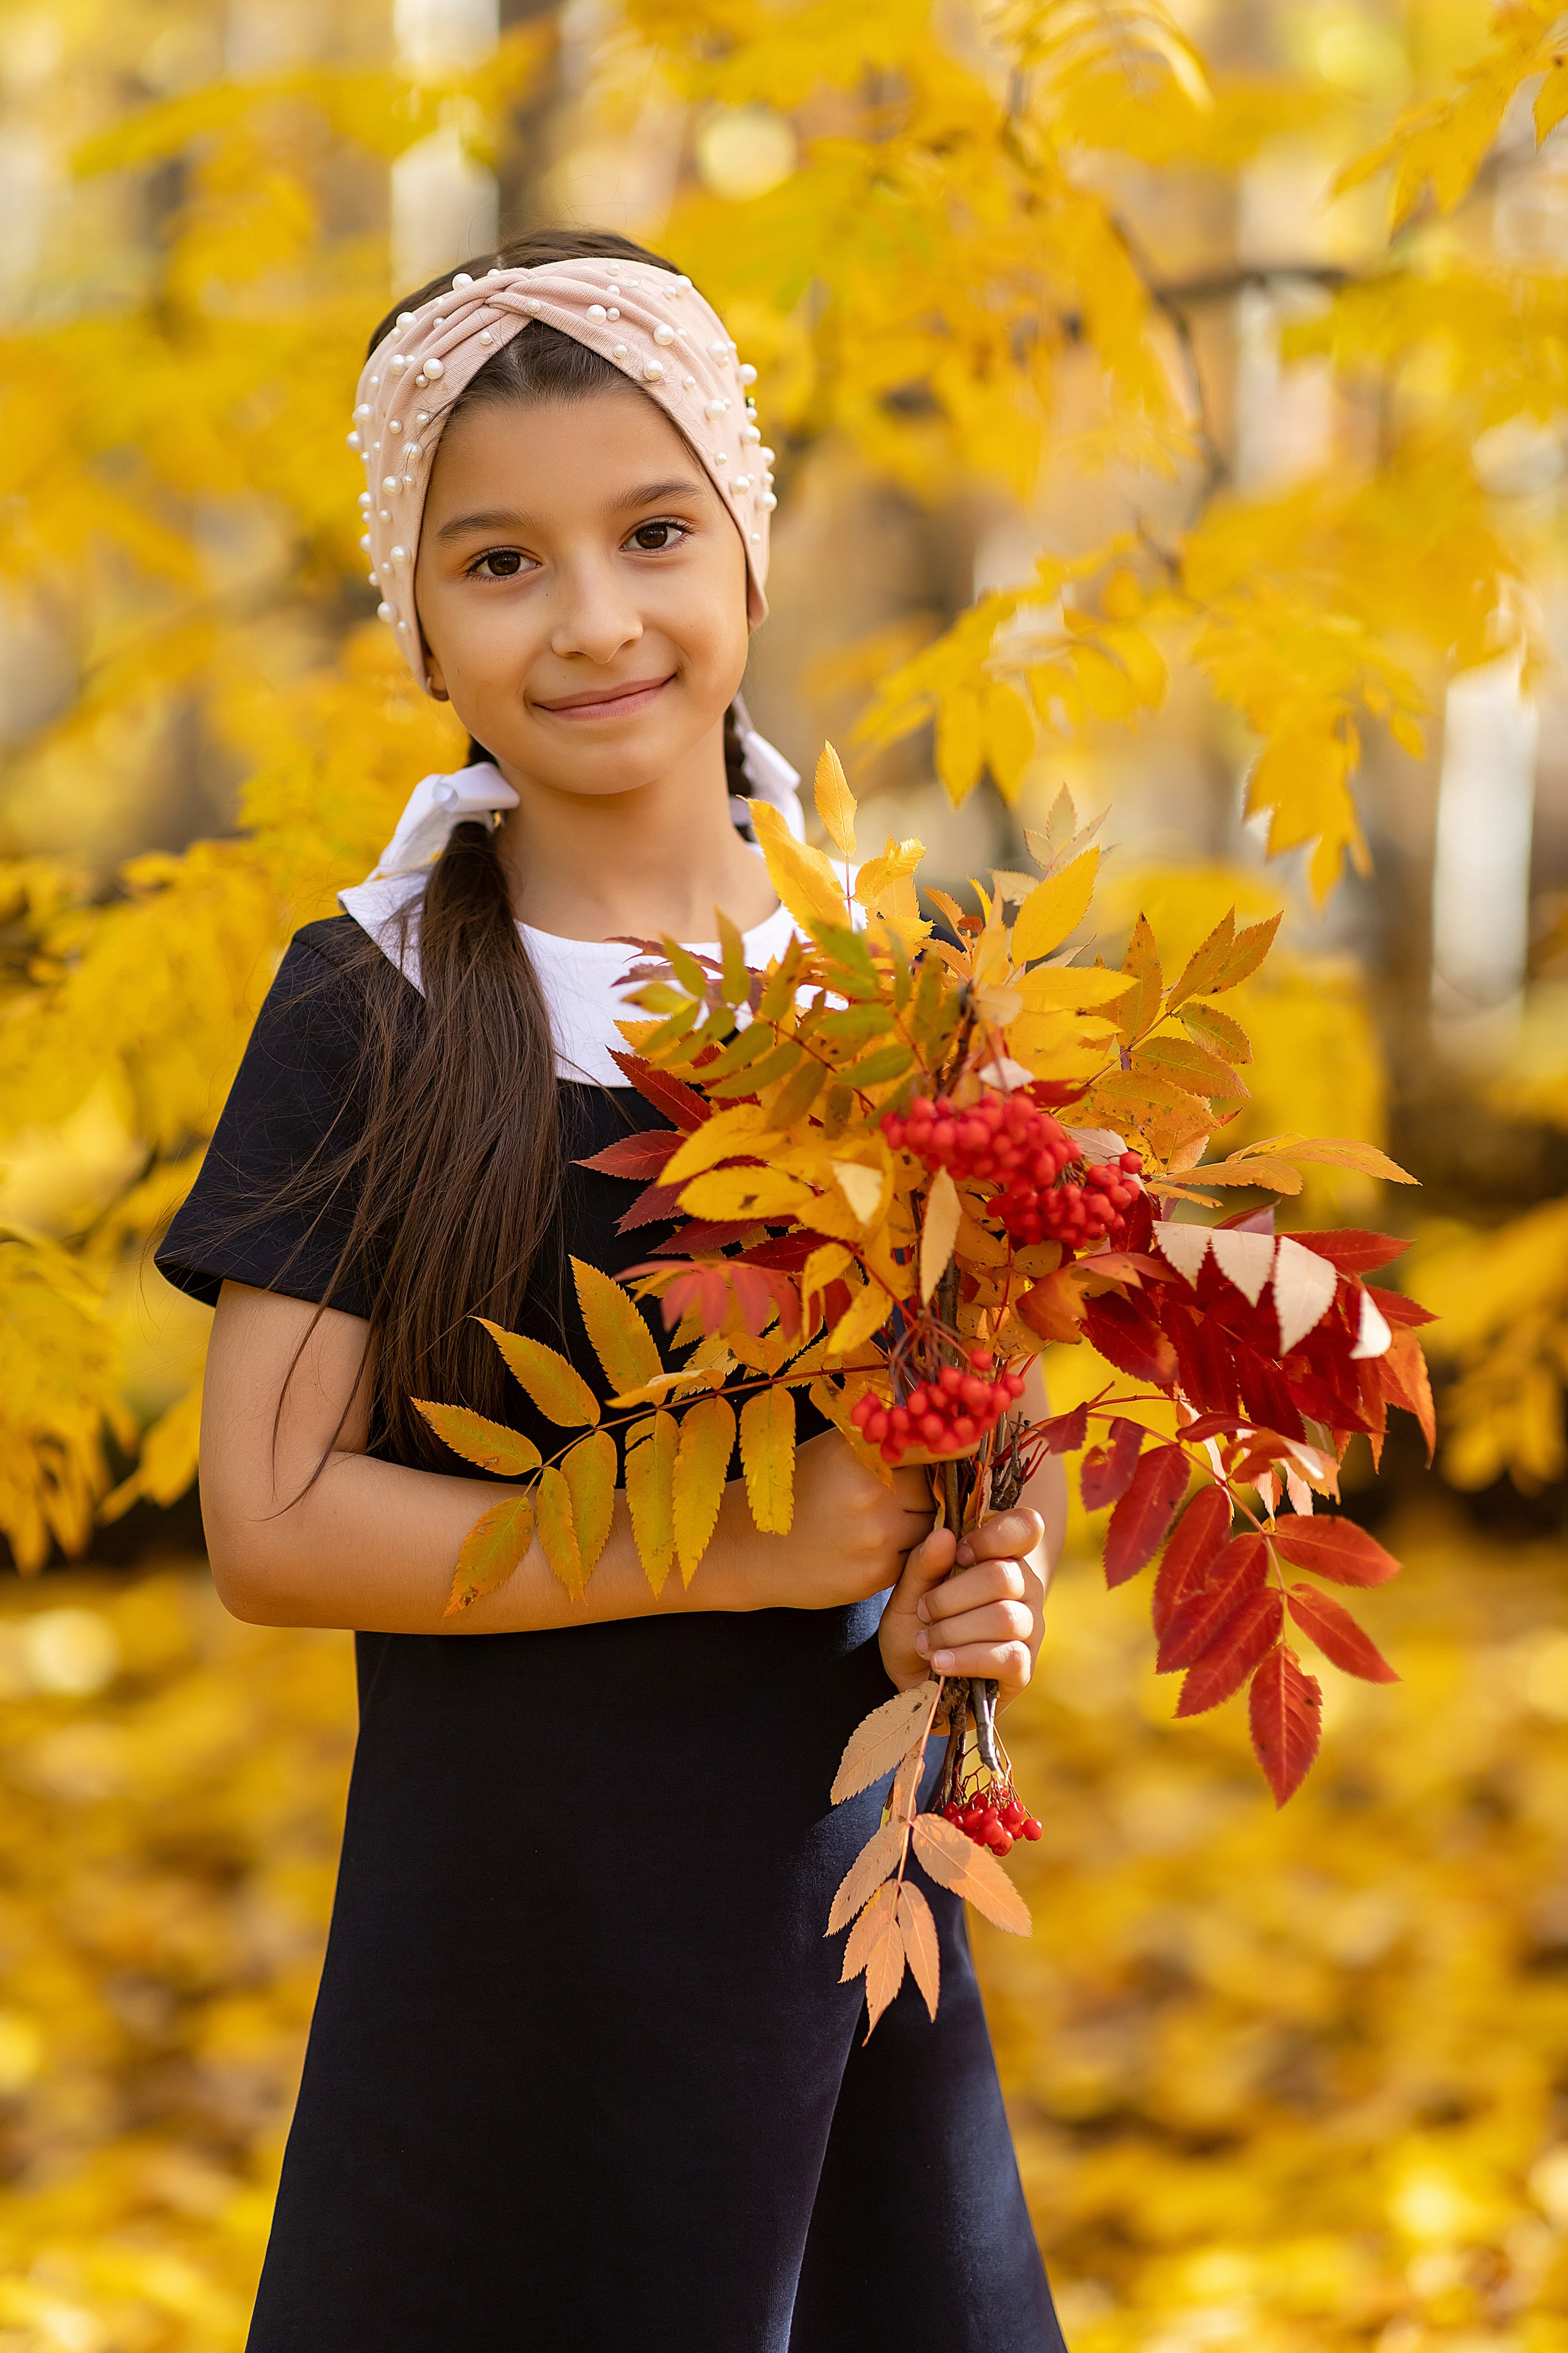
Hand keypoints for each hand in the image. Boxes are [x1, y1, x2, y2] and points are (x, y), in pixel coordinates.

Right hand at [722, 1427, 935, 1610]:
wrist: (746, 1549)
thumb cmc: (790, 1494)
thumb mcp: (829, 1452)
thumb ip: (876, 1444)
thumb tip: (925, 1436)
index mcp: (859, 1453)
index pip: (920, 1454)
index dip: (916, 1465)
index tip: (907, 1471)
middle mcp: (872, 1493)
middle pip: (927, 1493)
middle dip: (913, 1499)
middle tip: (880, 1504)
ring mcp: (877, 1537)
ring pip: (924, 1529)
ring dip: (908, 1529)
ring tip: (867, 1528)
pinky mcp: (877, 1574)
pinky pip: (909, 1560)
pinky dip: (895, 1556)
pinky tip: (861, 1550)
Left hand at [877, 1507, 1045, 1707]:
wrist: (911, 1677)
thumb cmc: (917, 1624)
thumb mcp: (908, 1591)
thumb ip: (924, 1564)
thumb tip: (944, 1536)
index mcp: (1002, 1557)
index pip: (1025, 1527)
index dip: (992, 1536)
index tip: (958, 1552)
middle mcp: (1025, 1589)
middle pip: (1003, 1576)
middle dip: (951, 1596)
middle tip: (924, 1611)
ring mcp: (1029, 1629)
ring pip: (1004, 1618)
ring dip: (953, 1631)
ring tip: (926, 1642)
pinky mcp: (1024, 1669)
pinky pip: (1008, 1657)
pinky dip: (966, 1658)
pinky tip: (940, 1662)